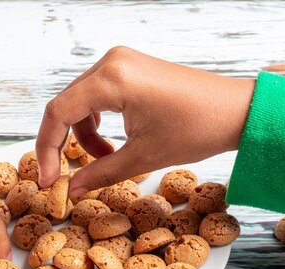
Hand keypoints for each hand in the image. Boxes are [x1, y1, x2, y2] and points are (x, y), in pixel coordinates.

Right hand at [35, 46, 254, 196]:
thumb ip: (99, 174)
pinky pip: (98, 96)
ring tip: (106, 159)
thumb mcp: (143, 158)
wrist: (237, 111)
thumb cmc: (197, 129)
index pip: (58, 113)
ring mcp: (121, 62)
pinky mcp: (131, 68)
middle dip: (63, 144)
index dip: (47, 150)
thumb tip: (70, 190)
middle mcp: (112, 62)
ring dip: (84, 135)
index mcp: (112, 78)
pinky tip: (113, 142)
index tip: (49, 180)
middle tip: (65, 177)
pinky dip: (97, 122)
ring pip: (81, 102)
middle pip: (66, 106)